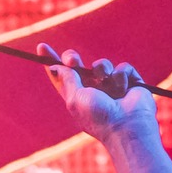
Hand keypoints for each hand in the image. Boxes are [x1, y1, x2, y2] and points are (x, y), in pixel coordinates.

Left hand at [41, 49, 157, 141]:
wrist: (127, 126)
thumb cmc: (98, 116)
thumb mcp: (75, 98)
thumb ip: (66, 79)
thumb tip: (56, 66)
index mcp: (76, 96)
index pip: (61, 76)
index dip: (51, 61)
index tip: (42, 47)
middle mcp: (92, 90)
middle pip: (77, 65)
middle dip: (72, 58)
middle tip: (72, 60)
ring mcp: (111, 86)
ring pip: (102, 64)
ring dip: (102, 68)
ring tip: (106, 80)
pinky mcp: (129, 83)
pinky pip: (123, 68)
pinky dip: (121, 75)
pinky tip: (123, 89)